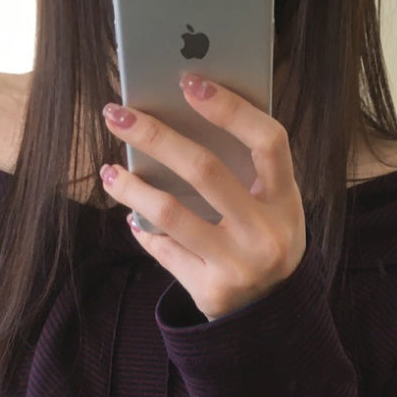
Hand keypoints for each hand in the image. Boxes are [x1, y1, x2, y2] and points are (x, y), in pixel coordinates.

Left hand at [100, 72, 305, 321]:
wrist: (272, 315)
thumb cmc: (266, 241)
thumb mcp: (274, 207)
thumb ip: (246, 170)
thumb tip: (180, 122)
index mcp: (286, 201)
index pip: (268, 142)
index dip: (230, 108)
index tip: (189, 82)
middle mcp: (265, 233)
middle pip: (205, 171)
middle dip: (155, 136)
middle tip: (117, 114)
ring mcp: (238, 265)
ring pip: (171, 213)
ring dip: (132, 187)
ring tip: (110, 172)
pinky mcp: (211, 291)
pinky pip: (165, 251)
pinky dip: (143, 230)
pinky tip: (130, 215)